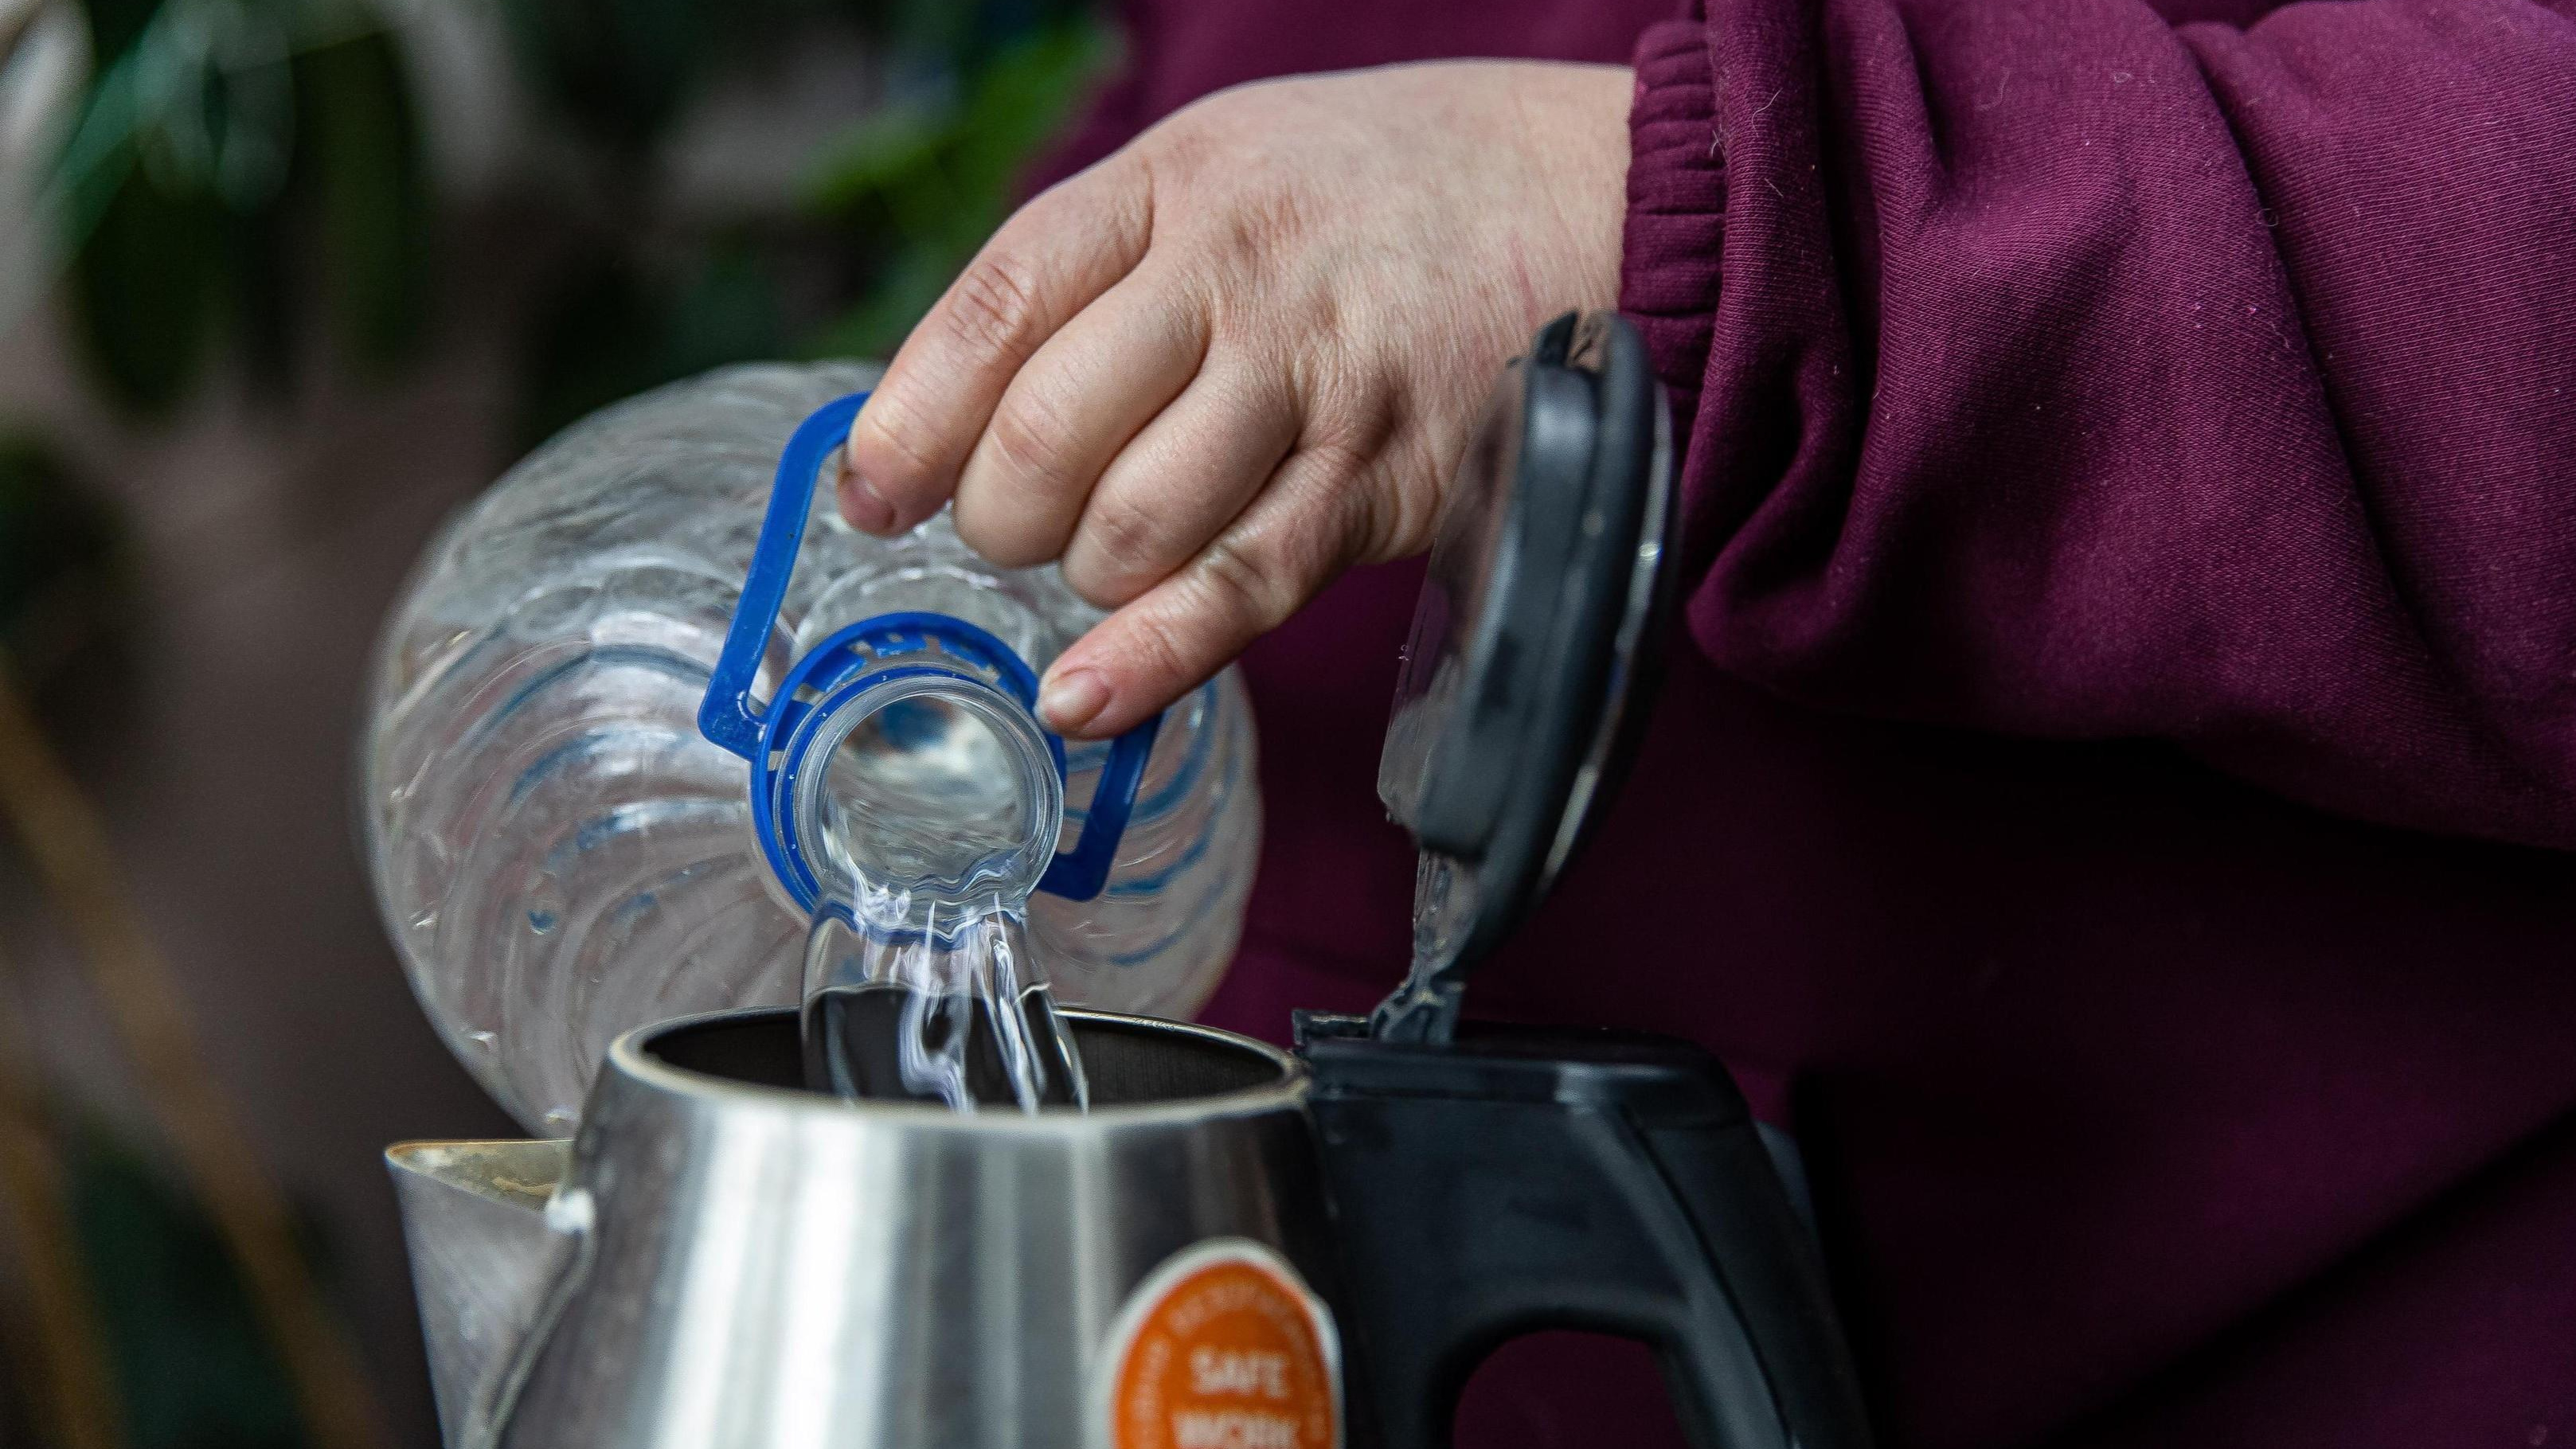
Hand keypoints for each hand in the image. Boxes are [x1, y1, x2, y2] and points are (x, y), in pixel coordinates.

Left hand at [840, 60, 1630, 735]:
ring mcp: (1314, 381)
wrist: (1575, 193)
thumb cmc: (1363, 199)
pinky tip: (1088, 697)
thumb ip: (1088, 279)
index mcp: (1168, 186)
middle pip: (1045, 435)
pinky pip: (1240, 587)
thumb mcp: (1213, 173)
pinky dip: (1149, 659)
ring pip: (1131, 526)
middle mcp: (1234, 275)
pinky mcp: (1380, 480)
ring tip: (1107, 556)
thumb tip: (937, 423)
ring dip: (1085, 578)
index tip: (870, 494)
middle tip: (1019, 525)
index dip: (909, 420)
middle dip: (999, 517)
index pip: (993, 307)